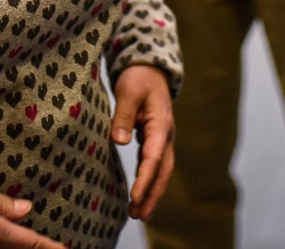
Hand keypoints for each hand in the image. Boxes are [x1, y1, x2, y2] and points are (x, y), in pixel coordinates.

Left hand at [111, 65, 174, 220]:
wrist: (150, 68)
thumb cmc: (139, 78)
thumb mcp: (128, 92)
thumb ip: (123, 116)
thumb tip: (118, 142)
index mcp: (161, 124)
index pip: (154, 157)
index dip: (145, 179)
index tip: (135, 197)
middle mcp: (166, 135)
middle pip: (163, 171)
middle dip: (152, 194)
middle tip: (139, 215)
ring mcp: (163, 139)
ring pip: (161, 171)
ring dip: (152, 192)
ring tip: (138, 213)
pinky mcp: (155, 141)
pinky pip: (155, 166)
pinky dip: (148, 182)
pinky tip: (139, 195)